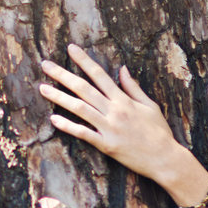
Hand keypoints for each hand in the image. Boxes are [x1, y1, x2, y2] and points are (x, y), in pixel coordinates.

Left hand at [40, 43, 179, 182]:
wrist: (165, 158)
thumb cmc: (159, 132)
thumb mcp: (150, 105)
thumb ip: (133, 87)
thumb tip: (122, 69)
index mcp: (124, 99)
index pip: (100, 75)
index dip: (84, 60)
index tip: (70, 49)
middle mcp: (114, 110)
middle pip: (84, 88)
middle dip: (63, 75)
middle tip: (45, 64)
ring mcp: (109, 127)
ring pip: (79, 108)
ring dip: (59, 97)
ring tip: (42, 88)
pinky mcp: (106, 145)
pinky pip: (83, 133)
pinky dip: (68, 126)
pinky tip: (53, 119)